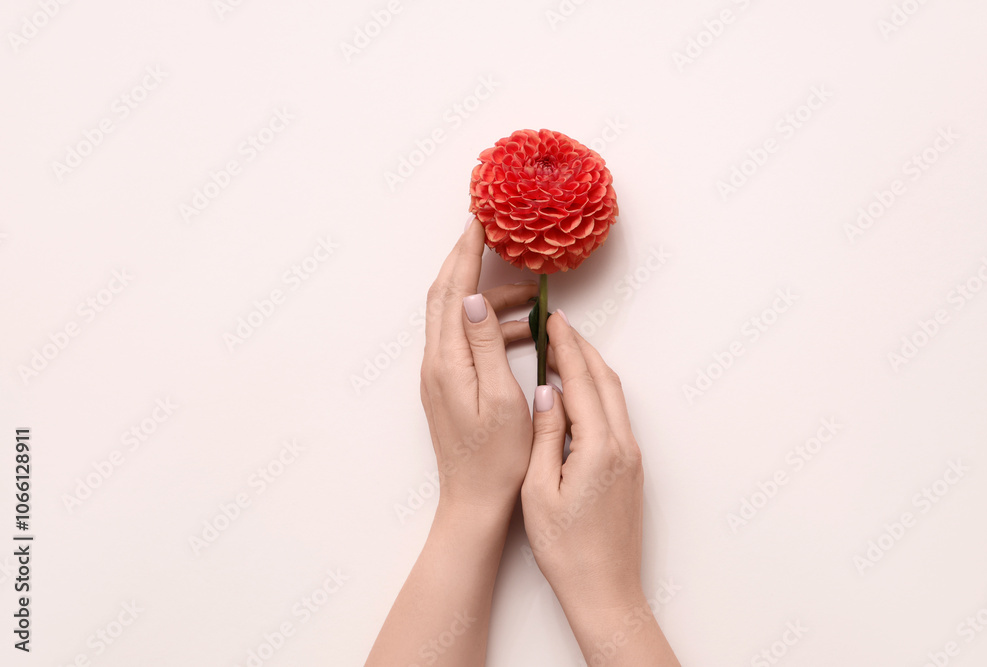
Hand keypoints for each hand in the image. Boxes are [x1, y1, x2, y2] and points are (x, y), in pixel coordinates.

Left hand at [366, 217, 540, 666]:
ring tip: (530, 294)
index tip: (479, 219)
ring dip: (487, 297)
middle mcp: (435, 363)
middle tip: (491, 231)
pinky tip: (522, 333)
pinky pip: (465, 339)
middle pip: (445, 295)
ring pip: (457, 316)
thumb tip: (472, 298)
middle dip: (466, 258)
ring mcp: (439, 374)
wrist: (473, 502)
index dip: (465, 251)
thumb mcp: (500, 399)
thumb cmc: (496, 459)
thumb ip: (486, 346)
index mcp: (446, 363)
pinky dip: (490, 325)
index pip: (450, 291)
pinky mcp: (449, 385)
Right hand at [521, 310, 644, 608]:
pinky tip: (579, 394)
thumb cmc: (566, 549)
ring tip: (565, 350)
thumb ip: (545, 435)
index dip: (565, 346)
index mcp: (598, 447)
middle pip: (604, 381)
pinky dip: (597, 393)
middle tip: (557, 324)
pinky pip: (616, 415)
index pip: (580, 381)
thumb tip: (547, 392)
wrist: (605, 590)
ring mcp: (632, 457)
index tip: (551, 319)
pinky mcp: (631, 468)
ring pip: (613, 397)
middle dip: (581, 348)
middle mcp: (623, 446)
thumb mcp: (539, 490)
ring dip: (591, 368)